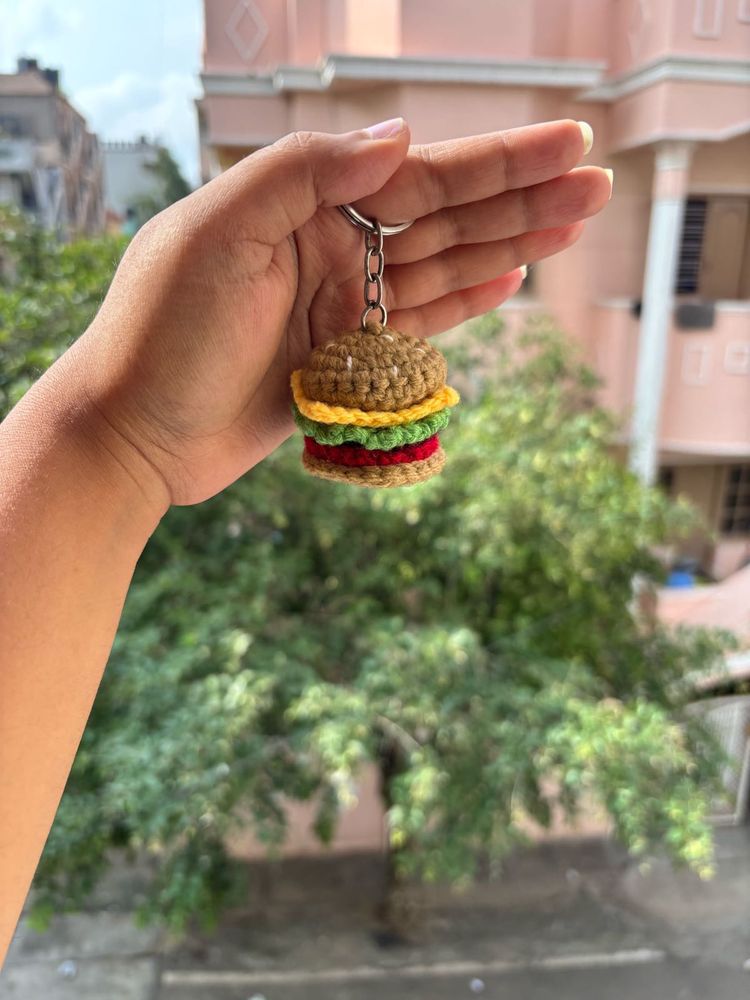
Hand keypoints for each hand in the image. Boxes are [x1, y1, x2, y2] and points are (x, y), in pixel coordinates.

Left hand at [61, 118, 610, 506]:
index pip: (419, 174)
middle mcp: (328, 248)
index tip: (567, 141)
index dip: (498, 160)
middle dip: (522, 198)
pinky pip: (416, 323)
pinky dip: (464, 301)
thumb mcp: (218, 233)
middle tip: (596, 183)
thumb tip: (399, 137)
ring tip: (574, 223)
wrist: (134, 436)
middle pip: (444, 217)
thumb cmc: (161, 333)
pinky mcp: (343, 360)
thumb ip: (304, 174)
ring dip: (509, 244)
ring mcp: (338, 305)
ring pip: (441, 268)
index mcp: (303, 205)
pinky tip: (510, 275)